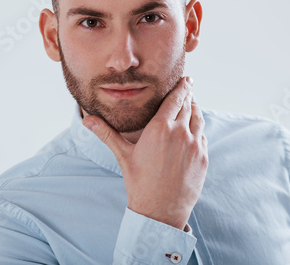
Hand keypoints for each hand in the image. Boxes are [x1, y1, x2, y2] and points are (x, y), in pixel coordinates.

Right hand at [82, 76, 207, 229]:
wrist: (160, 211)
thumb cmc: (139, 182)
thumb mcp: (123, 155)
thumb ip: (107, 133)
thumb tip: (86, 119)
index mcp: (160, 128)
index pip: (175, 99)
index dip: (181, 87)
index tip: (185, 79)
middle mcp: (180, 133)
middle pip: (188, 105)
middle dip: (188, 95)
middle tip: (188, 86)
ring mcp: (194, 145)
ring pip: (198, 118)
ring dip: (195, 109)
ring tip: (192, 104)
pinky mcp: (203, 157)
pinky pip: (203, 136)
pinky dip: (198, 129)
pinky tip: (194, 130)